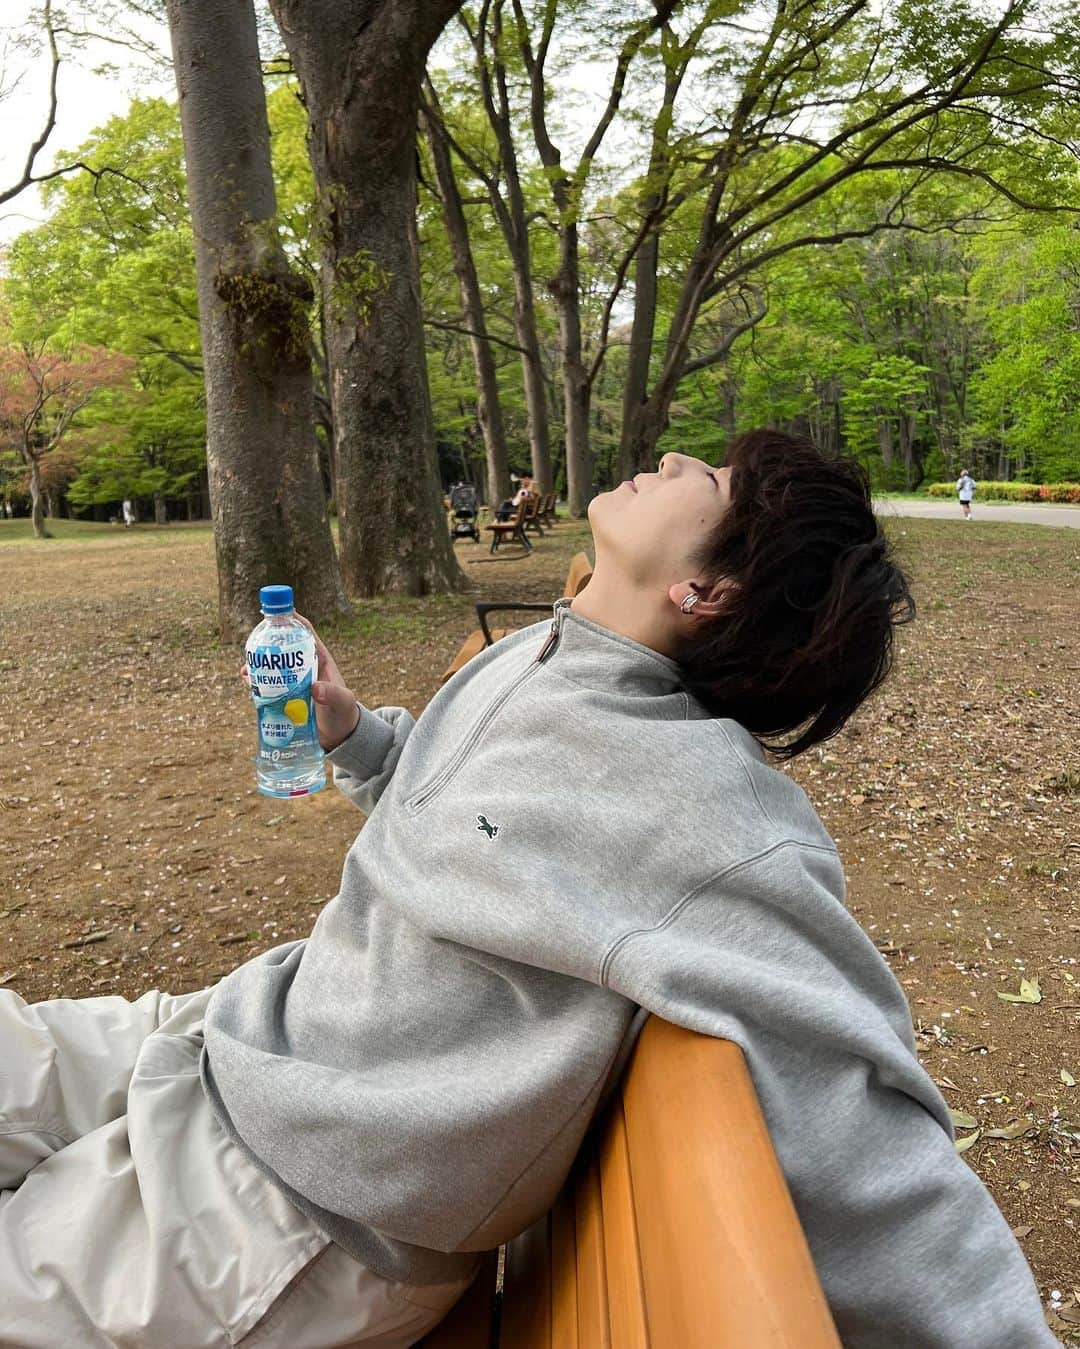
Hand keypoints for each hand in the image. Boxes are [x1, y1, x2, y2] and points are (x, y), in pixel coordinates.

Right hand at [241, 616, 359, 752]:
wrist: (339, 736)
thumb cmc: (344, 714)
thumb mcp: (341, 702)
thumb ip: (331, 694)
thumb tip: (315, 688)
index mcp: (321, 660)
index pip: (306, 634)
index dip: (292, 621)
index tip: (276, 614)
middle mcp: (305, 668)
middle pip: (284, 648)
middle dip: (268, 643)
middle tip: (254, 645)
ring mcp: (295, 681)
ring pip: (274, 666)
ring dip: (259, 665)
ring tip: (246, 668)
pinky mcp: (286, 696)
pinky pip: (269, 685)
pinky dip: (258, 682)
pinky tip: (248, 682)